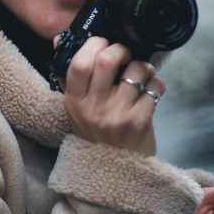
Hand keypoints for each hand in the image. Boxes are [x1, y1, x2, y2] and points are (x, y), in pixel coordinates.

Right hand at [56, 36, 164, 156]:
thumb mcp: (76, 107)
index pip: (78, 64)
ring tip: (141, 72)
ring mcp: (117, 116)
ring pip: (135, 71)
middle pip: (106, 61)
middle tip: (125, 53)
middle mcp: (93, 108)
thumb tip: (57, 39)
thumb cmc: (96, 133)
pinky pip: (153, 89)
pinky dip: (156, 83)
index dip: (93, 45)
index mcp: (74, 101)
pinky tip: (151, 89)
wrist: (114, 173)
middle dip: (120, 49)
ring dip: (143, 66)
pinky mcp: (139, 122)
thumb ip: (68, 74)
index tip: (102, 43)